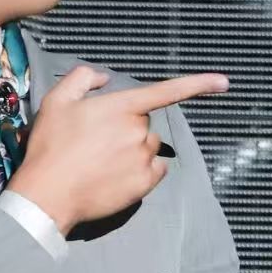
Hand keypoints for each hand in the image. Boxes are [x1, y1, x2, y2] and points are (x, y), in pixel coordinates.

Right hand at [8, 65, 228, 232]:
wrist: (47, 194)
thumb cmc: (50, 147)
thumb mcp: (56, 101)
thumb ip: (82, 78)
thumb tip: (104, 78)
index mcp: (121, 106)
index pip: (166, 91)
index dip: (198, 84)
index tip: (224, 82)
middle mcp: (139, 130)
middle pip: (145, 124)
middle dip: (127, 129)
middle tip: (96, 142)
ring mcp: (144, 158)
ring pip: (149, 148)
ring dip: (133, 150)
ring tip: (102, 163)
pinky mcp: (145, 183)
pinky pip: (155, 170)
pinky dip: (142, 171)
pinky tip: (116, 175)